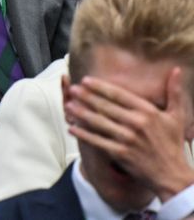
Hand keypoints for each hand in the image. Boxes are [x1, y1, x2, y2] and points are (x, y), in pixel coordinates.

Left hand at [66, 68, 193, 201]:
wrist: (172, 174)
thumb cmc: (172, 144)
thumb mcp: (176, 116)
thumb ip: (174, 92)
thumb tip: (176, 69)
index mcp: (148, 112)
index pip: (119, 95)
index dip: (100, 86)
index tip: (85, 79)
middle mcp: (136, 123)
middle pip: (105, 106)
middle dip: (86, 97)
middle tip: (72, 89)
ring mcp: (127, 139)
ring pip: (99, 122)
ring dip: (81, 113)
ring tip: (68, 105)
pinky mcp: (120, 153)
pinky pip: (97, 141)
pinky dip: (83, 134)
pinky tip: (72, 127)